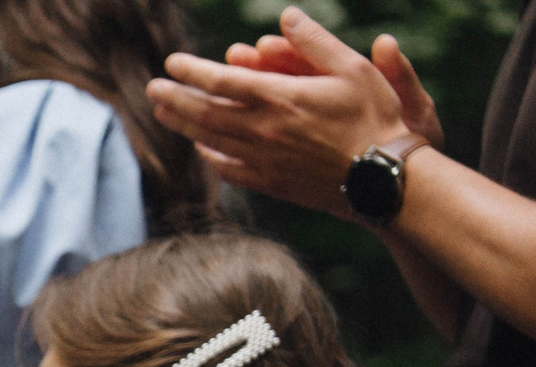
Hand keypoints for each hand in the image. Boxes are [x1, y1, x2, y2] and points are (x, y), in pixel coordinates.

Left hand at [148, 8, 426, 216]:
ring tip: (164, 113)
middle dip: (175, 98)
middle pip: (205, 112)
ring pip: (211, 141)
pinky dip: (210, 156)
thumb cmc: (375, 116)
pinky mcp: (270, 182)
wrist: (383, 177)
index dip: (192, 71)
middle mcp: (263, 130)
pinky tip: (201, 147)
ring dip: (184, 125)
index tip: (171, 62)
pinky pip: (229, 169)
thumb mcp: (353, 68)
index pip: (222, 81)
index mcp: (280, 98)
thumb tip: (286, 16)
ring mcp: (263, 159)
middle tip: (152, 89)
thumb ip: (315, 42)